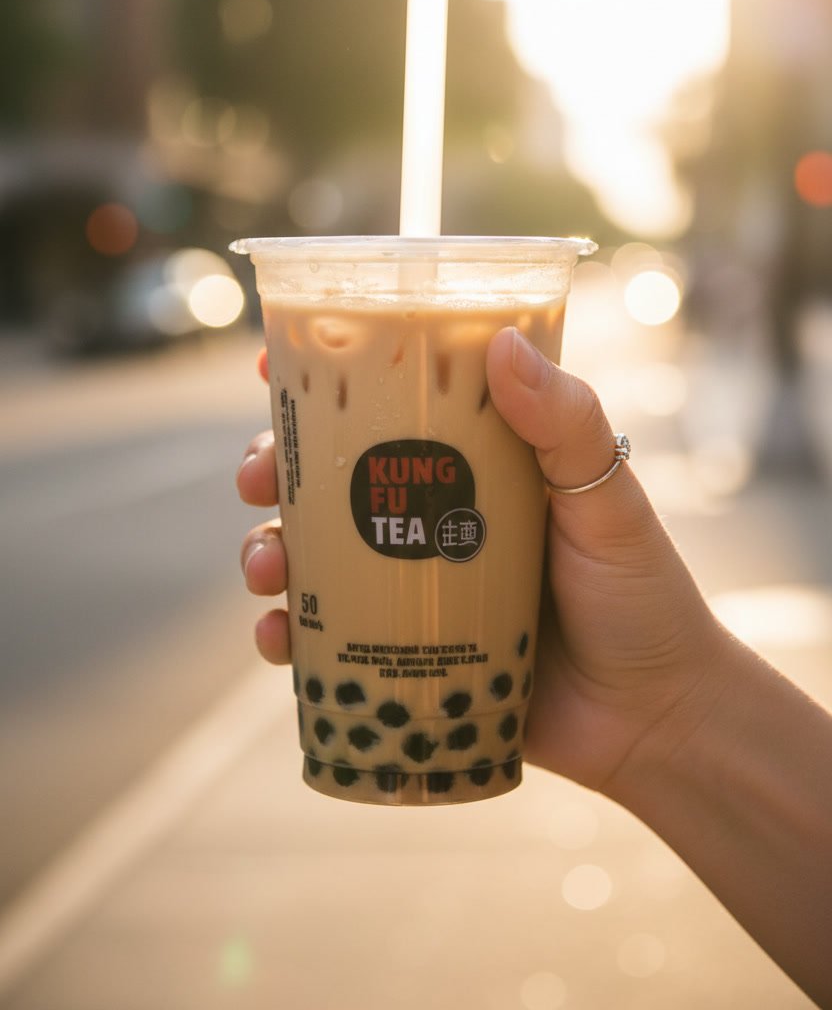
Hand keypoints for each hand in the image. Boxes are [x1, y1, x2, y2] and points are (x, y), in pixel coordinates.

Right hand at [236, 331, 726, 797]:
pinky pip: (326, 641)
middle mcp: (432, 517)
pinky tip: (277, 639)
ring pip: (313, 556)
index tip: (269, 360)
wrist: (656, 720)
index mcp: (474, 464)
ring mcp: (413, 589)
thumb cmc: (642, 595)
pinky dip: (288, 636)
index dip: (323, 380)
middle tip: (254, 477)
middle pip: (328, 477)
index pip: (391, 404)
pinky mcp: (404, 656)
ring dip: (268, 552)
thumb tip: (501, 341)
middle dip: (273, 469)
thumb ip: (566, 423)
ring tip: (266, 569)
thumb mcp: (607, 499)